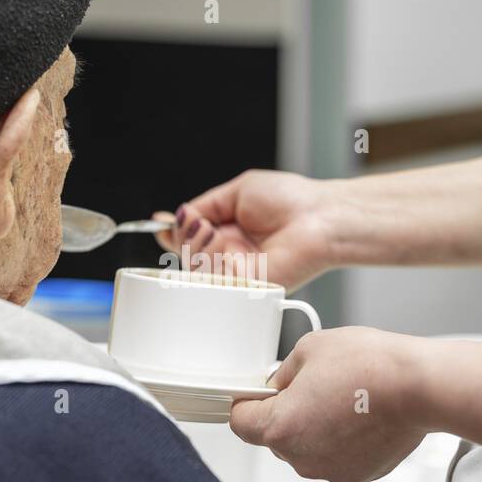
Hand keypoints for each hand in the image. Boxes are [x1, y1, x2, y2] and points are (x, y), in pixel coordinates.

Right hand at [154, 170, 337, 291]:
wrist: (320, 219)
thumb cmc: (291, 200)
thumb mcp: (238, 192)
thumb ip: (206, 205)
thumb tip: (178, 215)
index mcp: (226, 231)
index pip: (189, 236)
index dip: (172, 232)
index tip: (161, 223)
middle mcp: (229, 254)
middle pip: (185, 255)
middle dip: (184, 237)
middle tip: (199, 225)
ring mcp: (236, 273)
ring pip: (195, 270)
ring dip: (198, 248)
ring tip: (216, 233)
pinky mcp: (246, 289)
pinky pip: (215, 282)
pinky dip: (214, 262)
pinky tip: (227, 251)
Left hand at [230, 327, 429, 481]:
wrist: (419, 388)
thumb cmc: (368, 366)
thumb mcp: (309, 348)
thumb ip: (283, 372)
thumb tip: (279, 384)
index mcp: (279, 428)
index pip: (240, 422)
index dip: (248, 402)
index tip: (258, 391)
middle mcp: (300, 458)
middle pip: (275, 437)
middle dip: (285, 413)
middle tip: (311, 386)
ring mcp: (330, 471)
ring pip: (306, 448)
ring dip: (314, 427)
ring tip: (342, 397)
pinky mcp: (358, 474)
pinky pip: (335, 456)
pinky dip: (341, 439)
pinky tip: (360, 415)